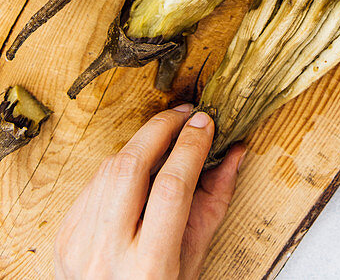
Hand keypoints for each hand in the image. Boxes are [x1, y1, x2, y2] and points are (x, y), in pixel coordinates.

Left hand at [55, 105, 243, 279]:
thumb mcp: (193, 259)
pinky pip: (94, 183)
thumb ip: (214, 203)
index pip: (171, 187)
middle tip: (184, 115)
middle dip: (160, 128)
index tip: (205, 123)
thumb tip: (234, 152)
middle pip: (130, 166)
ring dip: (140, 143)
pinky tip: (138, 167)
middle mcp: (108, 253)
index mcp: (148, 266)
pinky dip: (119, 167)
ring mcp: (80, 243)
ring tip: (165, 136)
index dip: (190, 146)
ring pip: (109, 168)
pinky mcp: (65, 234)